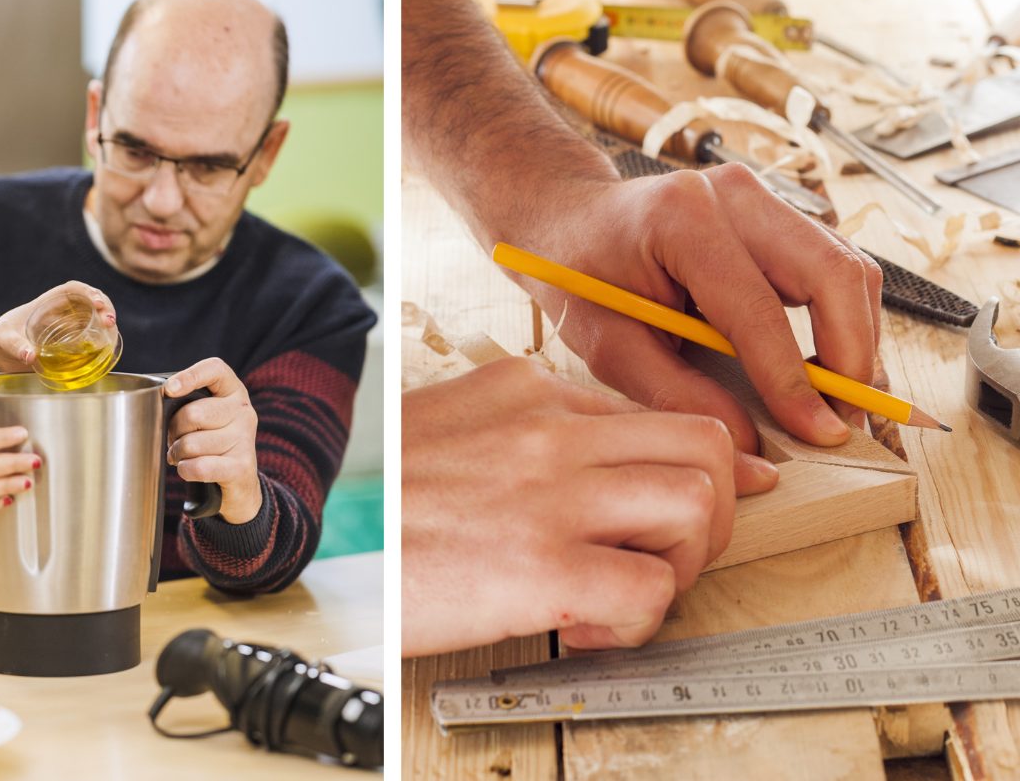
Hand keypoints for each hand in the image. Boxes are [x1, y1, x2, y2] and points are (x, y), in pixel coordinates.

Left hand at [0, 281, 116, 372]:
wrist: (0, 350)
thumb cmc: (2, 337)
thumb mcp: (5, 340)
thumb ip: (16, 346)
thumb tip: (30, 356)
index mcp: (48, 302)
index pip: (72, 289)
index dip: (88, 292)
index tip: (97, 302)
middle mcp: (62, 310)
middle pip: (90, 300)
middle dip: (105, 306)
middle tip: (109, 322)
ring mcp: (69, 325)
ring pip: (95, 316)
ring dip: (107, 321)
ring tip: (111, 333)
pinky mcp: (71, 340)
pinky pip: (92, 334)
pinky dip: (102, 338)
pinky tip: (107, 346)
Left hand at [163, 357, 260, 523]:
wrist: (238, 482)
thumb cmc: (212, 442)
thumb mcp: (206, 416)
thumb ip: (188, 403)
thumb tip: (157, 402)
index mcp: (233, 391)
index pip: (214, 370)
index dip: (190, 376)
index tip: (169, 389)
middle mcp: (243, 411)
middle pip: (193, 413)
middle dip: (174, 431)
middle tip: (173, 439)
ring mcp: (245, 439)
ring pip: (192, 444)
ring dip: (178, 454)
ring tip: (182, 456)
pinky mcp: (242, 466)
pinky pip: (200, 467)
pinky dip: (186, 470)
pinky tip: (188, 469)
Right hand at [401, 358, 777, 657]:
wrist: (303, 537)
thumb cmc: (376, 501)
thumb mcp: (445, 428)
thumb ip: (514, 431)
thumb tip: (574, 457)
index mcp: (525, 392)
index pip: (653, 413)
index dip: (692, 469)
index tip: (704, 501)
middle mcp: (549, 431)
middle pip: (706, 443)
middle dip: (715, 507)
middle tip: (674, 551)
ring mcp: (551, 495)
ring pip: (700, 504)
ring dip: (685, 562)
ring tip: (634, 588)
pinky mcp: (545, 569)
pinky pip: (652, 591)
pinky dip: (637, 624)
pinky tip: (589, 628)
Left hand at [481, 163, 881, 453]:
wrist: (569, 219)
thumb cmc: (581, 279)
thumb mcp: (608, 346)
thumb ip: (676, 394)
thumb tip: (752, 445)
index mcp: (681, 220)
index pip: (758, 309)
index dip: (794, 379)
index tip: (820, 433)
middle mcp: (734, 194)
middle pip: (833, 272)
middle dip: (852, 356)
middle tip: (845, 421)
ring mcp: (762, 196)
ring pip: (848, 267)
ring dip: (856, 340)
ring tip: (839, 403)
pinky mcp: (779, 213)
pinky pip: (834, 267)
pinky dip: (843, 321)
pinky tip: (825, 369)